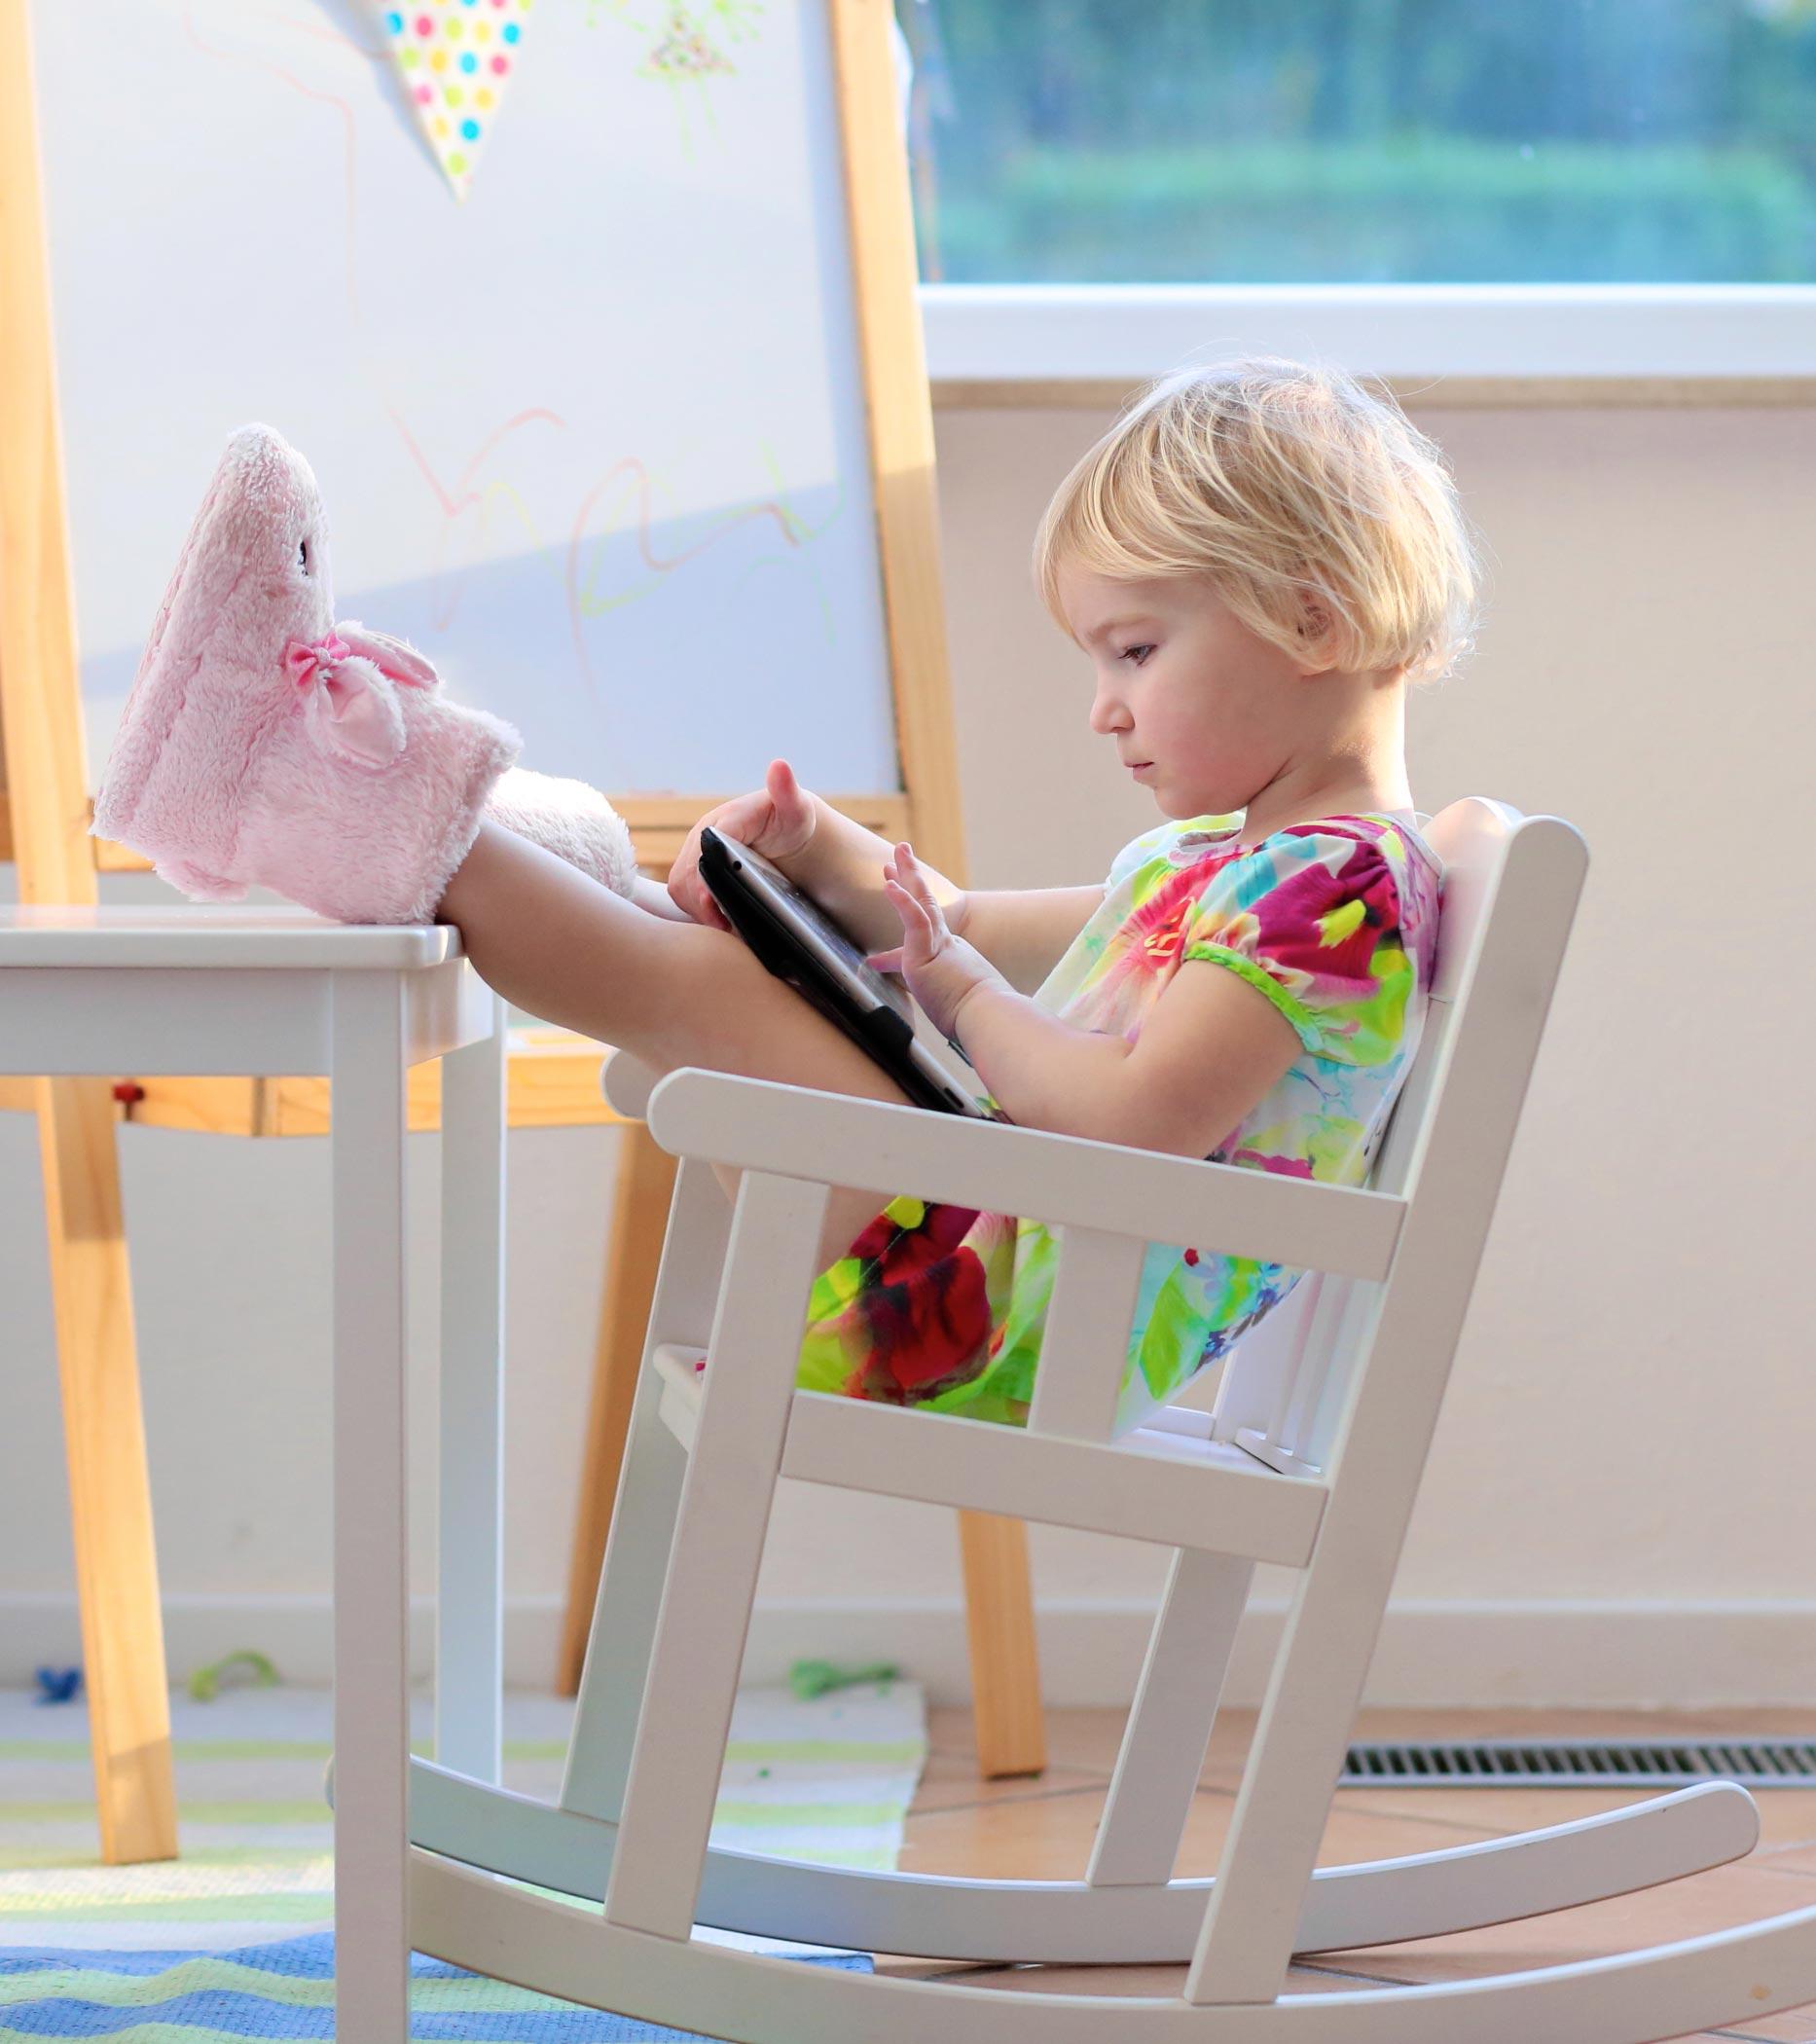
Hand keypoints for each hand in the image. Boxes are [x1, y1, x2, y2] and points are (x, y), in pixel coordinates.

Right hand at [668, 758, 816, 929]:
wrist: (786, 834)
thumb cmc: (790, 820)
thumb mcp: (795, 808)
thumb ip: (787, 791)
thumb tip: (780, 766)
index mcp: (723, 819)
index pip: (705, 845)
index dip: (703, 872)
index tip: (709, 897)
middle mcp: (702, 837)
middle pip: (686, 872)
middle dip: (700, 899)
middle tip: (721, 923)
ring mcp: (695, 856)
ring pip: (680, 887)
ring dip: (697, 909)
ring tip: (722, 925)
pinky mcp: (695, 875)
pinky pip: (685, 897)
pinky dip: (698, 912)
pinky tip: (719, 923)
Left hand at [866, 841, 1012, 1045]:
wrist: (991, 1018)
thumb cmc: (981, 1020)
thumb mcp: (959, 1010)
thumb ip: (954, 1009)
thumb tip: (966, 1028)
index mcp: (953, 958)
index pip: (928, 927)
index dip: (914, 907)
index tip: (899, 891)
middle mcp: (948, 945)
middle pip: (926, 903)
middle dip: (911, 877)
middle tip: (900, 854)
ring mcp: (939, 946)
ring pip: (921, 902)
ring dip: (906, 875)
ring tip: (894, 853)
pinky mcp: (930, 951)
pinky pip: (914, 918)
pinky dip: (901, 901)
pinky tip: (888, 885)